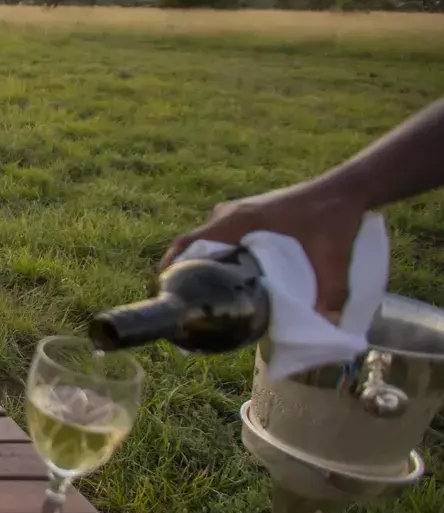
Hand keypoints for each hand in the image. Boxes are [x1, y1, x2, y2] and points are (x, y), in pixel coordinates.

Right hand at [160, 179, 367, 317]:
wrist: (346, 189)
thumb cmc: (332, 217)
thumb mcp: (331, 257)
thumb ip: (329, 292)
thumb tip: (323, 324)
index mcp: (238, 222)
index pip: (189, 243)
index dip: (172, 267)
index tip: (166, 291)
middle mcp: (230, 214)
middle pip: (194, 244)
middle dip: (186, 270)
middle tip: (188, 299)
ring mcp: (239, 211)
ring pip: (208, 240)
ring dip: (203, 261)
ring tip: (206, 290)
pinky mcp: (250, 213)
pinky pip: (222, 235)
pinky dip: (218, 253)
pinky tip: (230, 274)